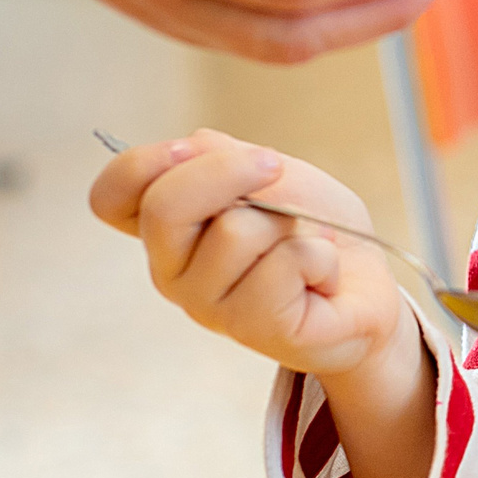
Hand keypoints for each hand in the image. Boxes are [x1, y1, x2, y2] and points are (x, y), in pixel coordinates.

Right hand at [89, 129, 414, 384]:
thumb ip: (220, 158)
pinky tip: (322, 277)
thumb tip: (190, 148)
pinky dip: (321, 254)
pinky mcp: (257, 329)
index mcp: (166, 231)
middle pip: (165, 207)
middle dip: (229, 172)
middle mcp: (174, 272)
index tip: (192, 148)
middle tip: (275, 168)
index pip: (110, 197)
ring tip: (304, 244)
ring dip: (290, 222)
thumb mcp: (269, 174)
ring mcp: (210, 307)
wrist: (367, 286)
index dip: (142, 163)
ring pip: (236, 231)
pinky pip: (286, 263)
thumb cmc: (313, 228)